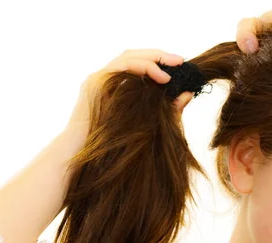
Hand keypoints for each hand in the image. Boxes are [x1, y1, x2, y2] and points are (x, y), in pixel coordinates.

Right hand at [64, 49, 191, 137]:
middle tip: (180, 61)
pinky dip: (143, 68)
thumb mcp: (148, 124)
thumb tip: (188, 94)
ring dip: (153, 60)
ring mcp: (97, 79)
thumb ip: (168, 109)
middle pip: (132, 54)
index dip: (159, 60)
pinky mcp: (94, 84)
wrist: (83, 158)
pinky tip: (161, 79)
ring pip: (127, 57)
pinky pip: (120, 67)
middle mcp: (104, 79)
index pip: (137, 63)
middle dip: (158, 55)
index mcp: (114, 86)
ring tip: (173, 69)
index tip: (181, 65)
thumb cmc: (113, 147)